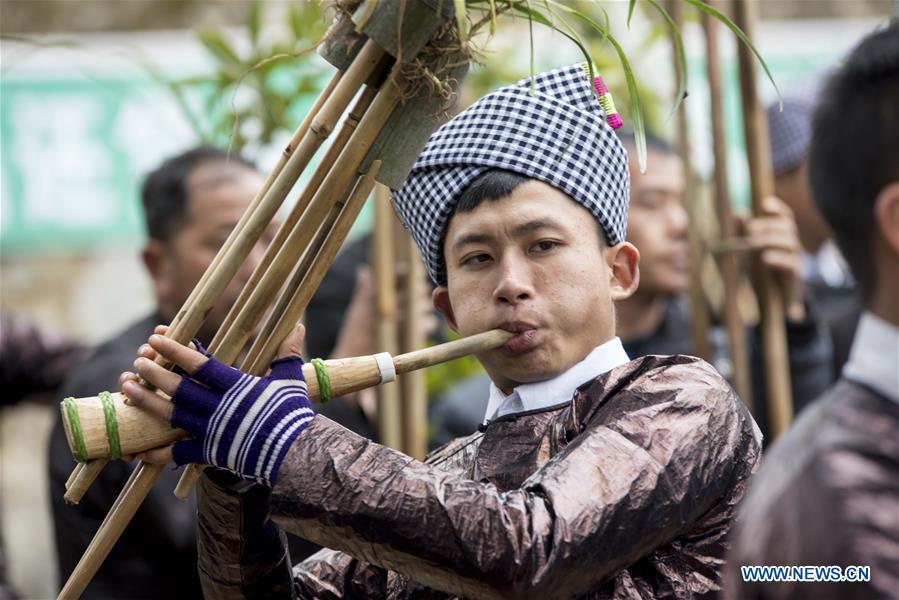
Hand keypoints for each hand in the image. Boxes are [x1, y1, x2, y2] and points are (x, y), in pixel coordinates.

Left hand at [119, 324, 311, 485]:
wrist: (295, 453)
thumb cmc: (293, 414)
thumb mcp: (290, 380)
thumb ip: (287, 353)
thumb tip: (298, 326)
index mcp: (236, 386)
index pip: (199, 364)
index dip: (175, 350)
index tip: (156, 338)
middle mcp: (218, 406)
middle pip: (178, 388)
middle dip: (154, 373)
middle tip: (137, 360)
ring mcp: (211, 431)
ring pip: (170, 415)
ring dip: (146, 401)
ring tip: (127, 387)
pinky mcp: (209, 453)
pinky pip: (176, 453)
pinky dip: (156, 453)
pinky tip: (136, 450)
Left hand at [742, 196, 805, 321]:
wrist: (766, 304)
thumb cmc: (755, 274)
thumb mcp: (742, 253)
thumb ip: (741, 234)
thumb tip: (738, 213)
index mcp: (780, 236)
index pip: (785, 216)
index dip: (778, 208)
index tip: (764, 205)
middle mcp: (790, 245)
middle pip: (787, 226)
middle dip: (768, 225)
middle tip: (749, 230)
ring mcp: (795, 260)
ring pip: (791, 242)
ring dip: (770, 240)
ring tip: (751, 244)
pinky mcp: (795, 277)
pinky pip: (792, 263)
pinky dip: (778, 258)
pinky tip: (764, 258)